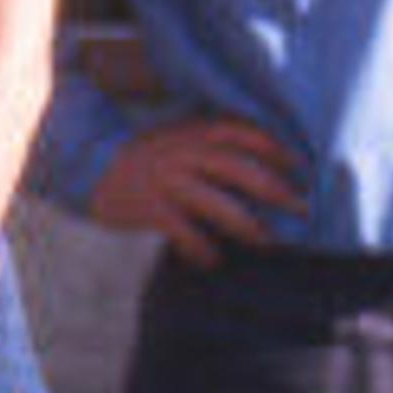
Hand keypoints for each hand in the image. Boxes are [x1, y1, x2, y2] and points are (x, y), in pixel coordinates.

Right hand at [88, 115, 310, 266]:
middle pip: (238, 169)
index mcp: (194, 132)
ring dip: (248, 225)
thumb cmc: (149, 157)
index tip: (302, 167)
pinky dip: (203, 250)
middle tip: (304, 209)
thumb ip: (214, 144)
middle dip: (276, 190)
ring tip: (269, 242)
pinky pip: (185, 233)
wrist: (88, 167)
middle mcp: (183, 153)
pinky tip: (214, 260)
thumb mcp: (179, 137)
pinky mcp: (150, 209)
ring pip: (217, 204)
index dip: (275, 149)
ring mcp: (166, 181)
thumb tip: (267, 165)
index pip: (242, 133)